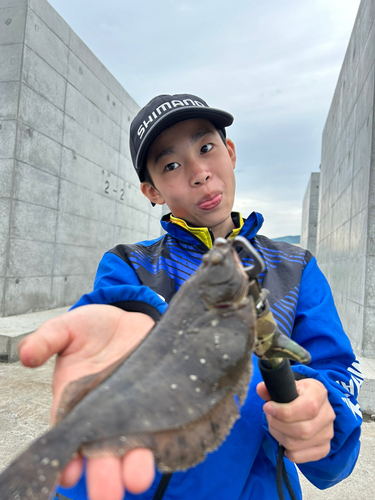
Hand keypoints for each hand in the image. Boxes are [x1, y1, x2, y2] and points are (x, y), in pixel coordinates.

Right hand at [18, 304, 155, 499]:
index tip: (67, 474)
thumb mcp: (66, 328)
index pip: (68, 436)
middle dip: (103, 474)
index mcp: (74, 402)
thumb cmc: (92, 327)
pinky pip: (160, 426)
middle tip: (108, 494)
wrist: (129, 318)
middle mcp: (102, 414)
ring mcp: (131, 410)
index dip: (66, 457)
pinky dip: (162, 440)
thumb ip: (47, 339)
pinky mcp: (157, 401)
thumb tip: (27, 355)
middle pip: (100, 451)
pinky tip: (165, 451)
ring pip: (132, 446)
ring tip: (138, 479)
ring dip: (135, 465)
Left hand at [256, 378, 334, 462]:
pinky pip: (299, 457)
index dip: (284, 411)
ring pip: (298, 444)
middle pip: (302, 430)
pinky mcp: (323, 448)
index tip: (267, 407)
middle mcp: (328, 414)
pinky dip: (285, 450)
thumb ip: (272, 387)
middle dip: (278, 425)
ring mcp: (328, 433)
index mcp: (319, 393)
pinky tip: (282, 437)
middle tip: (269, 417)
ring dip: (279, 436)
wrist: (310, 404)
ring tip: (274, 425)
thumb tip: (260, 389)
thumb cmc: (295, 394)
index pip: (308, 407)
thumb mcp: (285, 386)